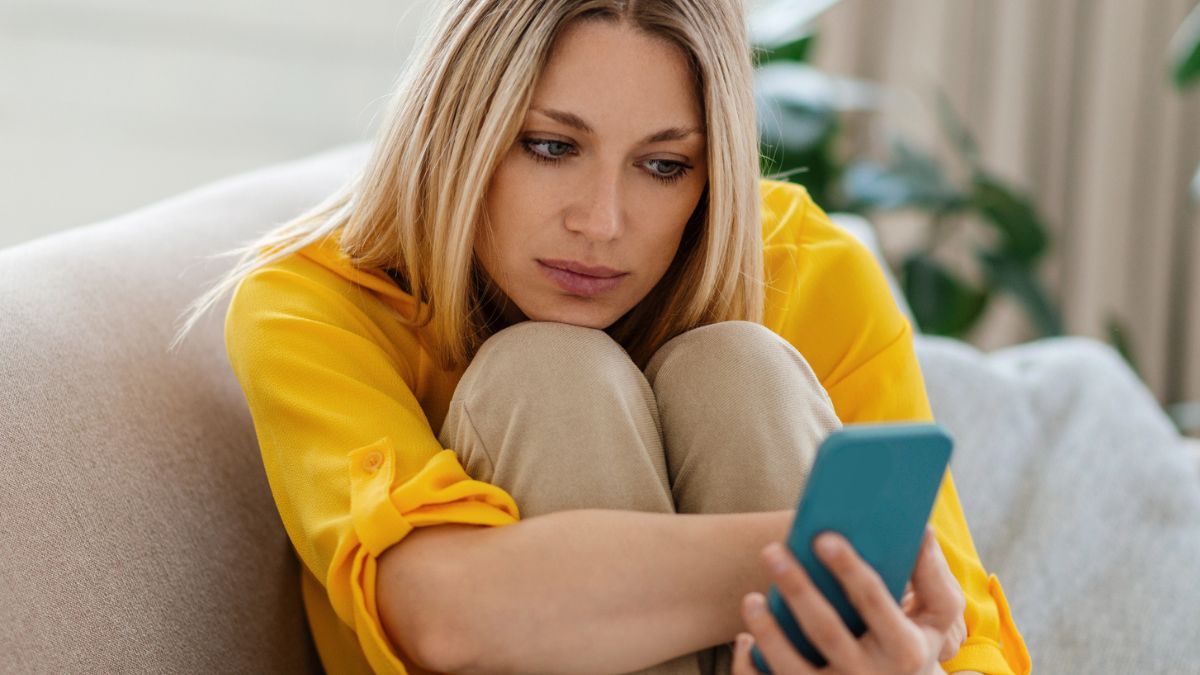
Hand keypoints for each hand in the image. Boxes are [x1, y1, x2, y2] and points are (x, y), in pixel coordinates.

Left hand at [732, 525, 966, 673]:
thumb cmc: (915, 645)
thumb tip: (921, 528)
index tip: (823, 537)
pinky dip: (754, 667)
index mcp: (904, 647)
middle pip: (826, 630)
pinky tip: (744, 640)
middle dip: (797, 589)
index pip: (872, 601)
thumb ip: (931, 575)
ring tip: (752, 598)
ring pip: (794, 668)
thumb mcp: (937, 617)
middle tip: (771, 551)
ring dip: (768, 633)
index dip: (848, 568)